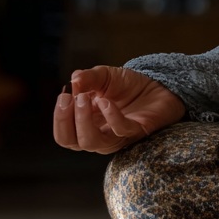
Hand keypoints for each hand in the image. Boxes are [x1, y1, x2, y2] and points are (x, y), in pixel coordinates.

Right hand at [53, 65, 185, 154]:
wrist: (158, 85)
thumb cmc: (128, 85)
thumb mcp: (104, 76)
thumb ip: (88, 78)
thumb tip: (73, 80)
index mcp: (86, 124)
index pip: (64, 134)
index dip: (59, 118)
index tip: (64, 95)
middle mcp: (99, 134)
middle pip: (73, 142)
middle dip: (66, 121)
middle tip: (72, 98)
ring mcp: (117, 136)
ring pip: (92, 142)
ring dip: (84, 121)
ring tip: (84, 98)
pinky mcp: (136, 131)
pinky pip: (120, 131)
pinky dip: (111, 117)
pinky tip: (106, 102)